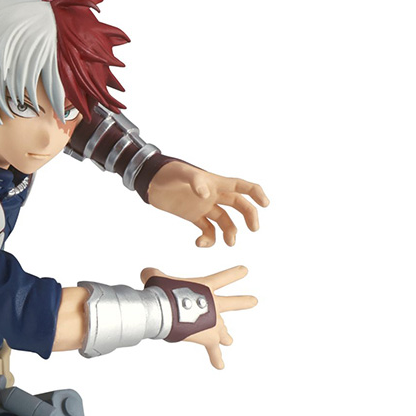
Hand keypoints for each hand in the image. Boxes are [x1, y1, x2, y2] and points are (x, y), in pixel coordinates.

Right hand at [141, 265, 256, 369]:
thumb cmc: (163, 292)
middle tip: (254, 301)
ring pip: (223, 330)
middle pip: (232, 303)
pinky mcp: (209, 338)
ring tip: (230, 341)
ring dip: (226, 335)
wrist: (168, 310)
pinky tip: (220, 366)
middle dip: (243, 302)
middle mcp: (215, 304)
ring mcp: (214, 322)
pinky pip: (214, 351)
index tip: (245, 271)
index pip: (223, 278)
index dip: (234, 274)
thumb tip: (146, 273)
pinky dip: (216, 358)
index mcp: (206, 287)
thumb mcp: (157, 278)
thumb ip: (153, 274)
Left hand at [146, 161, 268, 247]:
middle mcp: (213, 195)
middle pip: (238, 205)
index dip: (256, 193)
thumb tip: (205, 194)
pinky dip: (207, 239)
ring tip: (229, 243)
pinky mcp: (193, 216)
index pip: (241, 186)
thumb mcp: (181, 173)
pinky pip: (207, 230)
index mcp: (215, 182)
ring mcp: (204, 206)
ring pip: (224, 221)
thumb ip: (195, 181)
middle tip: (254, 229)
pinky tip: (199, 243)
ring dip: (230, 232)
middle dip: (249, 216)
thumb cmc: (166, 172)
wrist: (150, 182)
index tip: (265, 204)